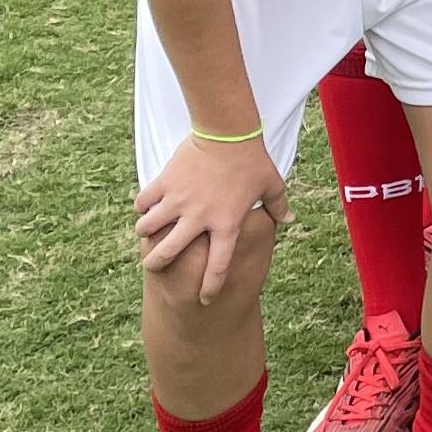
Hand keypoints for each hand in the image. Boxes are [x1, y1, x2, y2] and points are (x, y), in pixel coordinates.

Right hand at [134, 132, 281, 300]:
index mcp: (226, 224)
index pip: (218, 266)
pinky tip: (145, 207)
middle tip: (153, 265)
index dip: (210, 287)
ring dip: (145, 233)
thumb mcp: (272, 184)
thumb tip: (290, 220)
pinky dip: (141, 207)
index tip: (204, 299)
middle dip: (156, 264)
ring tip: (147, 231)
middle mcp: (198, 218)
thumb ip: (279, 206)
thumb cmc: (252, 160)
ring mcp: (178, 201)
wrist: (227, 131)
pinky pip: (144, 201)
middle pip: (168, 253)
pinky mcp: (165, 183)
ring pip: (148, 228)